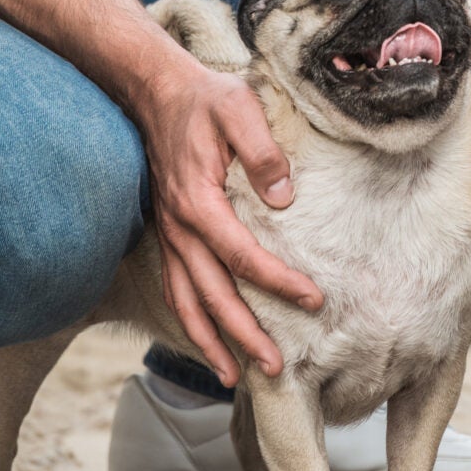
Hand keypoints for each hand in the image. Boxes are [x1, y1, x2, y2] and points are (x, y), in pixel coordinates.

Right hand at [137, 60, 322, 383]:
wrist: (157, 92)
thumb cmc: (205, 100)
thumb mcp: (239, 109)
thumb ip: (262, 152)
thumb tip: (284, 197)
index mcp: (198, 202)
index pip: (241, 256)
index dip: (278, 282)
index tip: (314, 299)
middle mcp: (178, 228)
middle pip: (211, 295)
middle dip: (242, 336)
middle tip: (276, 368)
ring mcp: (169, 235)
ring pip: (186, 301)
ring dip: (210, 342)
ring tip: (233, 378)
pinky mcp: (169, 235)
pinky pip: (176, 288)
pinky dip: (192, 320)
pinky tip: (210, 339)